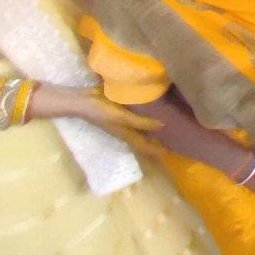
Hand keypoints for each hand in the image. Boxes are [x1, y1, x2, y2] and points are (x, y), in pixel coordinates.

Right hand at [29, 85, 163, 155]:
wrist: (81, 101)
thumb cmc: (101, 111)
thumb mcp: (122, 117)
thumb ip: (141, 122)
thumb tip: (162, 126)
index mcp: (126, 134)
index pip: (145, 146)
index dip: (157, 150)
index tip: (171, 153)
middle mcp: (125, 130)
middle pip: (144, 139)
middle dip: (156, 142)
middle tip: (173, 140)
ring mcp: (121, 121)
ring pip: (140, 129)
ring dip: (151, 131)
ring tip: (166, 128)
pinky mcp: (119, 112)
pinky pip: (136, 117)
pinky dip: (145, 118)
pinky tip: (152, 112)